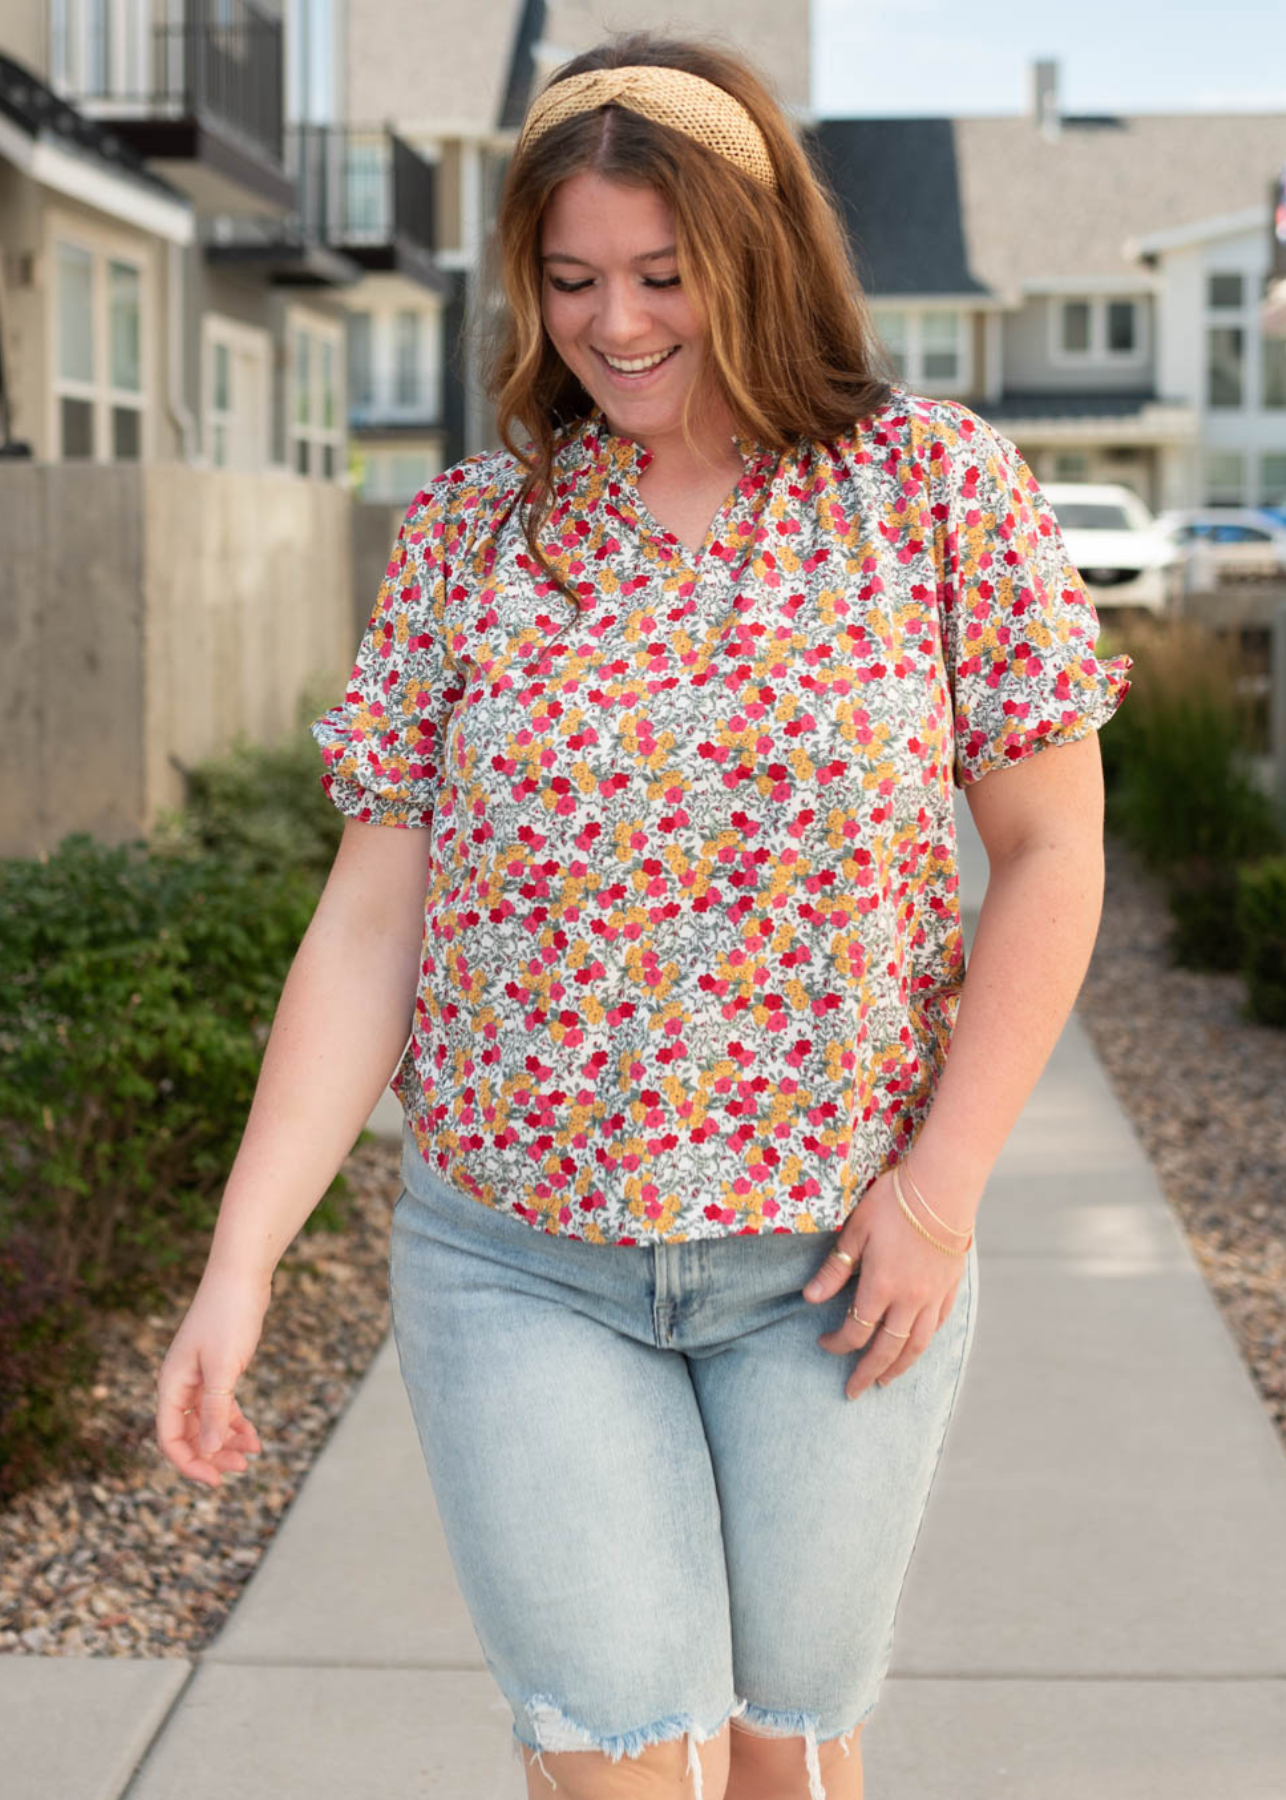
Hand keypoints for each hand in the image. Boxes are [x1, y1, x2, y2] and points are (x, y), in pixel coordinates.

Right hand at [155, 1265, 271, 1487]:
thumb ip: (214, 1411)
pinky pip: (222, 1406)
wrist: (242, 1275)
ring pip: (208, 1422)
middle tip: (241, 1470)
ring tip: (254, 1453)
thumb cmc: (229, 1315)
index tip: (216, 1481)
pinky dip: (236, 1422)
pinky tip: (254, 1436)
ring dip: (227, 1441)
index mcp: (172, 1385)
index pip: (170, 1439)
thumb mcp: (224, 1368)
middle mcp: (181, 1384)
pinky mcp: (219, 1368)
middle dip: (212, 1456)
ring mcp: (200, 1376)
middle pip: (188, 1434)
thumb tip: (207, 1451)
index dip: (190, 1464)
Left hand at [802, 1167, 970, 1399]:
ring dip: (899, 1367)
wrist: (943, 1186)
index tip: (824, 1343)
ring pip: (916, 1345)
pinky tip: (916, 1347)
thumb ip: (834, 1269)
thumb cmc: (893, 1202)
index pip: (856, 1330)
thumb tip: (809, 1299)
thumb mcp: (856, 1231)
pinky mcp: (949, 1287)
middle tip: (854, 1391)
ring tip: (886, 1382)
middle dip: (868, 1372)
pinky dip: (924, 1342)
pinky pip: (937, 1325)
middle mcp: (909, 1300)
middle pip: (887, 1349)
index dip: (837, 1343)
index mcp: (881, 1287)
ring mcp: (933, 1296)